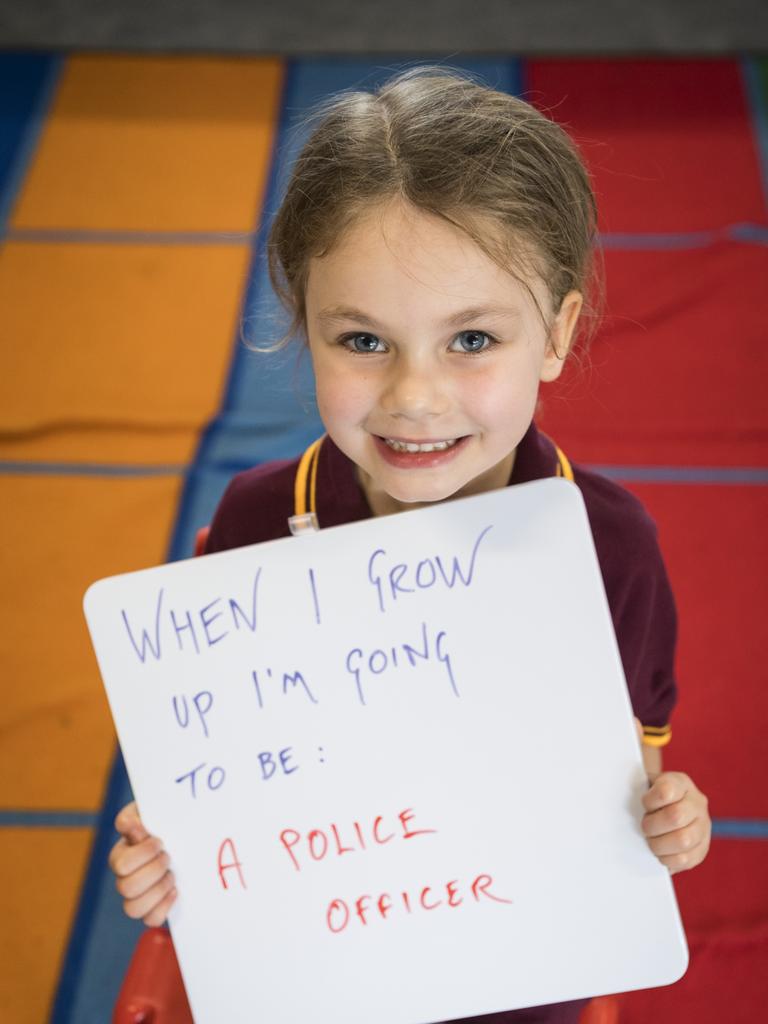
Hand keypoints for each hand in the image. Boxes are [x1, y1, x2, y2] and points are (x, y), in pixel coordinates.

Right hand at [108, 801, 176, 924]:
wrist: (184, 832)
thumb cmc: (165, 820)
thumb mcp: (151, 811)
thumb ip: (136, 815)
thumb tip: (130, 826)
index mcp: (122, 853)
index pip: (120, 864)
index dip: (142, 854)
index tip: (160, 841)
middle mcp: (124, 877)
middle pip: (125, 888)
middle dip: (153, 871)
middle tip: (168, 857)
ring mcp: (138, 895)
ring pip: (132, 909)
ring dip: (157, 890)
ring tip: (172, 875)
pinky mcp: (153, 907)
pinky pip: (150, 920)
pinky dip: (164, 907)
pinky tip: (175, 890)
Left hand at [641, 771, 710, 873]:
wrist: (669, 810)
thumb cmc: (651, 798)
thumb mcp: (647, 785)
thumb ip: (639, 790)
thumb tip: (628, 803)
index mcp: (681, 783)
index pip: (666, 791)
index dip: (649, 801)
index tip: (643, 805)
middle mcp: (697, 803)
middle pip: (675, 816)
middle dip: (652, 826)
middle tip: (644, 828)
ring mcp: (703, 827)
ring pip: (683, 840)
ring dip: (659, 844)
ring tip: (652, 842)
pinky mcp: (702, 849)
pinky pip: (685, 859)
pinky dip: (667, 859)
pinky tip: (661, 853)